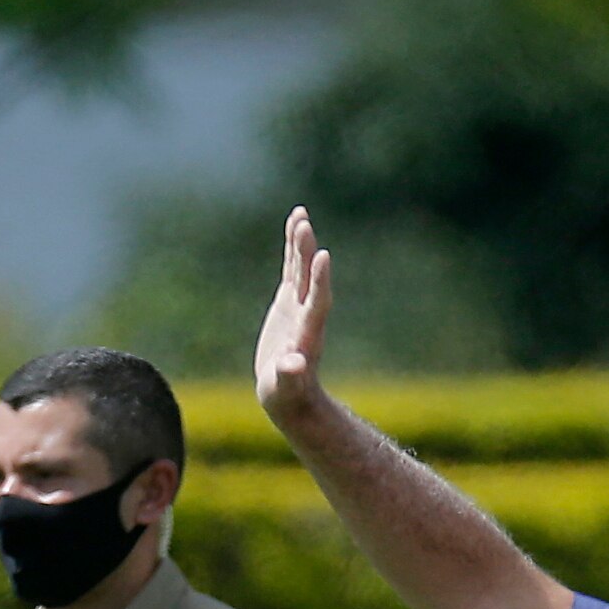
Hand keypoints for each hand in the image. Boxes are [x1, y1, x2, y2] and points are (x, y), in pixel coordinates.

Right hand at [254, 207, 334, 427]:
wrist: (289, 392)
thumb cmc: (286, 394)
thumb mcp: (285, 387)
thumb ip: (289, 375)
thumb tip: (293, 366)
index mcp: (307, 333)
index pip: (317, 302)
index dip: (320, 280)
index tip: (322, 256)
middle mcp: (307, 314)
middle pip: (308, 278)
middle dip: (305, 253)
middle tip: (303, 224)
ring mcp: (299, 305)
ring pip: (301, 268)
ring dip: (300, 243)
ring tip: (300, 215)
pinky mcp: (289, 301)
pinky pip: (292, 269)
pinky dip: (292, 248)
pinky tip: (294, 223)